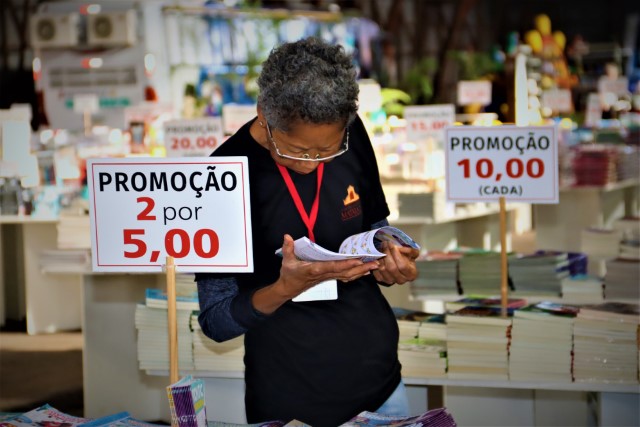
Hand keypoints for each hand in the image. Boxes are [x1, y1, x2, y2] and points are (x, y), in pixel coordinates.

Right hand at [253, 235, 378, 313]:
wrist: (288, 289)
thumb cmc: (289, 274)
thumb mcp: (286, 261)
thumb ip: (287, 248)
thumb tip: (287, 236)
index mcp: (315, 270)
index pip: (333, 267)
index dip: (346, 265)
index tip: (358, 261)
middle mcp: (324, 274)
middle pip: (346, 272)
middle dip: (361, 268)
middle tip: (376, 263)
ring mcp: (328, 277)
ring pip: (348, 276)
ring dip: (362, 271)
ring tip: (375, 265)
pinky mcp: (329, 278)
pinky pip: (345, 277)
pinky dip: (356, 274)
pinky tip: (365, 271)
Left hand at [372, 241, 418, 285]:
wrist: (400, 264)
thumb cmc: (408, 258)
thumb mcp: (413, 253)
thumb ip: (410, 250)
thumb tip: (400, 249)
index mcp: (411, 274)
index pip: (402, 265)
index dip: (396, 254)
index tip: (391, 244)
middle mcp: (402, 280)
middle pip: (392, 267)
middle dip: (387, 253)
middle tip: (385, 243)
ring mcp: (391, 281)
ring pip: (383, 269)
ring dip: (381, 256)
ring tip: (381, 247)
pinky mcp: (382, 280)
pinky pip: (376, 272)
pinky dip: (375, 263)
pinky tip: (378, 255)